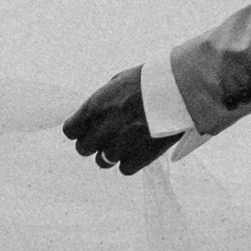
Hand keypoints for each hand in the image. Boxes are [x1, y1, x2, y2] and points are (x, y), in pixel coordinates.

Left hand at [62, 68, 177, 177]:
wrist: (179, 88)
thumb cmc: (148, 81)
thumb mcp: (117, 84)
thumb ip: (100, 103)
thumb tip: (90, 117)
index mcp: (96, 107)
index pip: (71, 130)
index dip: (77, 131)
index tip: (84, 130)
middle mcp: (105, 128)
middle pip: (83, 149)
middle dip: (92, 144)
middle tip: (105, 137)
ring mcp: (122, 144)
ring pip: (103, 161)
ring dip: (110, 154)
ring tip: (124, 142)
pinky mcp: (141, 157)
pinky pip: (124, 169)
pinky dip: (129, 162)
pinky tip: (137, 149)